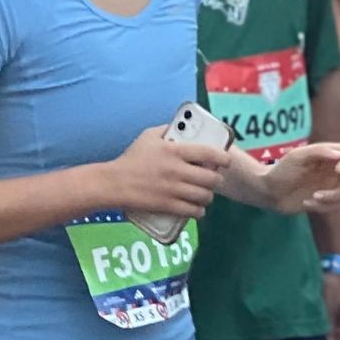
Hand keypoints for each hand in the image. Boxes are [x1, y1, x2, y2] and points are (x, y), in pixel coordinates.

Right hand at [108, 125, 230, 217]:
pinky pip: (194, 211)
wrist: (113, 183)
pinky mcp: (168, 205)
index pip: (209, 153)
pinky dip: (199, 211)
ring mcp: (173, 190)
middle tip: (211, 179)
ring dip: (207, 196)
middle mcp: (177, 170)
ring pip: (205, 196)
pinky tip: (196, 208)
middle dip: (215, 180)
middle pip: (212, 178)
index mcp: (174, 151)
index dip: (223, 158)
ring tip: (203, 194)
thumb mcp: (147, 136)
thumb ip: (167, 130)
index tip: (226, 160)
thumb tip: (184, 128)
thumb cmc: (131, 159)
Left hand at [262, 142, 339, 213]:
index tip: (339, 169)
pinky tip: (306, 203)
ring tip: (313, 197)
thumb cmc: (281, 171)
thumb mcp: (297, 157)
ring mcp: (332, 185)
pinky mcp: (328, 200)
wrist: (268, 192)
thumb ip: (318, 152)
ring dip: (334, 196)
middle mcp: (334, 169)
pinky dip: (324, 206)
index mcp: (328, 155)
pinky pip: (337, 205)